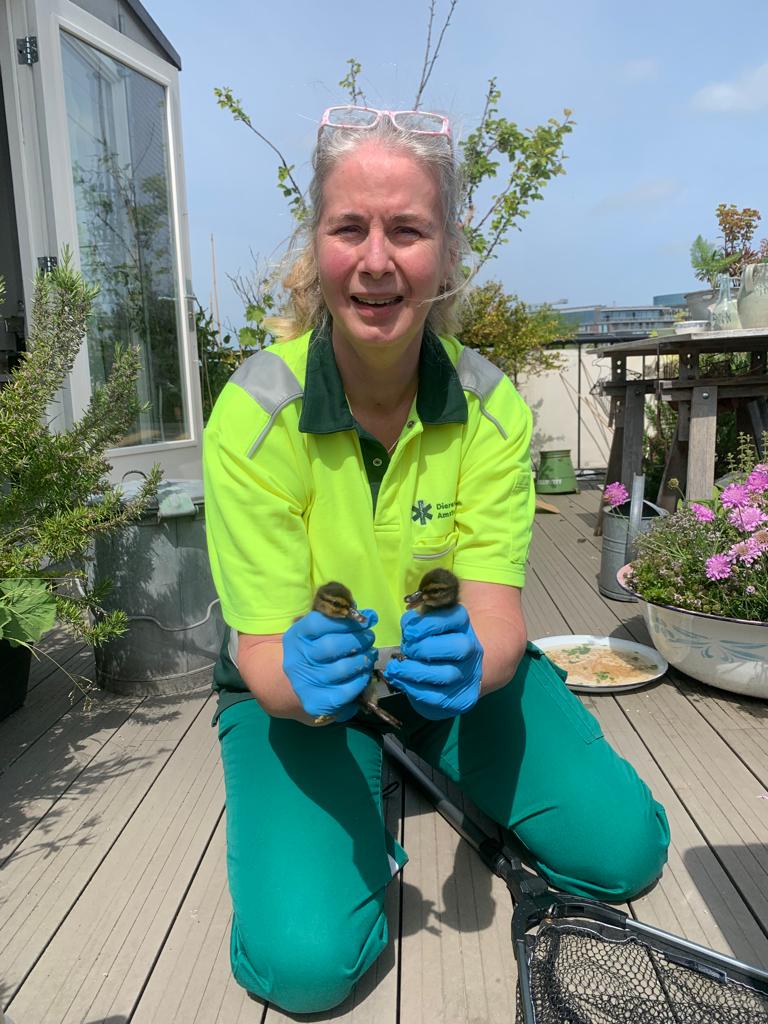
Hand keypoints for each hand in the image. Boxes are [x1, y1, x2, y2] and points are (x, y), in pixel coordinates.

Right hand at [283, 608, 377, 721]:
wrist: (297, 684)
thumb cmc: (315, 650)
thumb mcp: (319, 631)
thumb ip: (340, 621)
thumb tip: (370, 616)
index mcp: (296, 636)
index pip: (319, 622)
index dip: (346, 620)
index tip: (367, 619)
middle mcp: (297, 660)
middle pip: (331, 646)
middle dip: (358, 639)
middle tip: (370, 637)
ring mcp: (304, 683)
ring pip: (342, 669)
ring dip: (363, 660)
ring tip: (370, 654)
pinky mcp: (316, 703)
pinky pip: (346, 692)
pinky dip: (360, 681)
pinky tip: (364, 673)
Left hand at [383, 604, 482, 719]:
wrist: (445, 678)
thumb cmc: (428, 644)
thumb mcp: (423, 627)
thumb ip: (416, 622)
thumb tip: (408, 625)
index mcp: (463, 625)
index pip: (457, 616)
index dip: (431, 623)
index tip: (408, 631)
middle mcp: (473, 649)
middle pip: (459, 647)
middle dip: (425, 648)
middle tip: (406, 650)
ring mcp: (471, 675)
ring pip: (447, 675)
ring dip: (415, 672)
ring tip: (395, 669)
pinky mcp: (464, 698)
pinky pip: (439, 697)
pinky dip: (414, 689)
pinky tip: (400, 681)